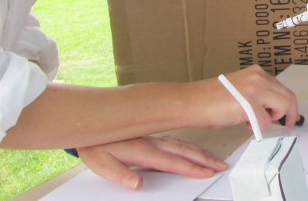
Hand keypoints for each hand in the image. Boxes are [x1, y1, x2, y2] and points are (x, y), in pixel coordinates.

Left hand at [77, 136, 227, 189]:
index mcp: (140, 150)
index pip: (170, 161)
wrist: (87, 123)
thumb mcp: (100, 164)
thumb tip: (137, 184)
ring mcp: (153, 137)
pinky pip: (177, 141)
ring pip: (182, 144)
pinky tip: (196, 150)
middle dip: (203, 159)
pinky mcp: (152, 136)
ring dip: (200, 152)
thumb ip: (120, 174)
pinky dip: (190, 146)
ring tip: (215, 159)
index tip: (205, 173)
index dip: (189, 168)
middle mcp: (151, 142)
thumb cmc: (94, 146)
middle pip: (183, 151)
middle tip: (220, 166)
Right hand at [209, 65, 299, 130]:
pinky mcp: (249, 104)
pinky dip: (259, 128)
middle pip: (289, 98)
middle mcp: (258, 77)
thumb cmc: (211, 98)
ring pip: (282, 108)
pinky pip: (265, 122)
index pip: (284, 89)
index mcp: (257, 72)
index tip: (289, 114)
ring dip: (272, 119)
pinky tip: (246, 124)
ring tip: (255, 121)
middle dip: (290, 114)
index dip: (289, 105)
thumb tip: (272, 107)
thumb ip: (258, 94)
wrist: (192, 101)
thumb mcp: (241, 88)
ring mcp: (255, 89)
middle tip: (288, 124)